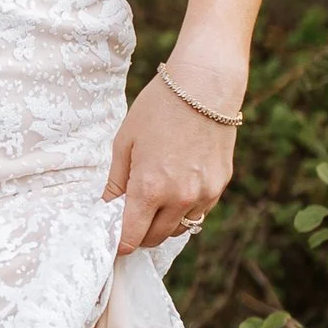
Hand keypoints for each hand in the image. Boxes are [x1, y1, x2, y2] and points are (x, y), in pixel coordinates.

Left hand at [104, 77, 236, 253]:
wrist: (205, 85)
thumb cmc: (158, 108)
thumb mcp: (125, 141)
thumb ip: (116, 181)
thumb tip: (107, 207)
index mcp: (149, 188)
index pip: (132, 237)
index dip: (120, 243)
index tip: (114, 240)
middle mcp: (179, 198)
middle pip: (155, 238)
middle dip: (140, 235)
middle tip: (131, 220)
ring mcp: (204, 194)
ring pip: (180, 229)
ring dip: (164, 225)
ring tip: (154, 205)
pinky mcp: (220, 185)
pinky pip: (199, 212)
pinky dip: (185, 210)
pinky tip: (177, 190)